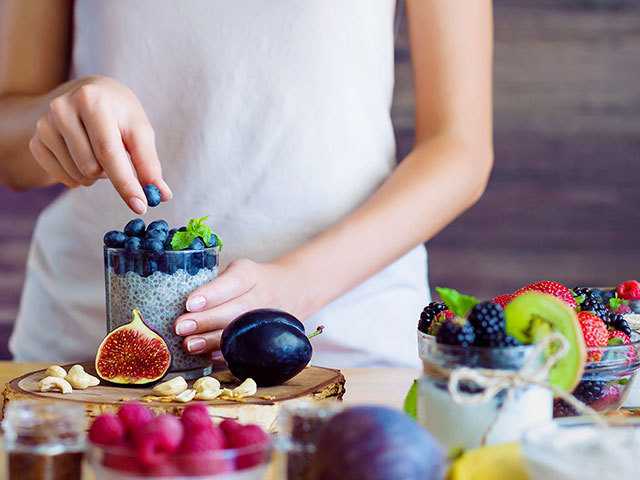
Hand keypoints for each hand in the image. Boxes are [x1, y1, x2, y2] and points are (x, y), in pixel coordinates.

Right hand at [29, 76, 170, 212]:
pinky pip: (62, 178)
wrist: (89, 94)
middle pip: (92, 168)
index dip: (126, 183)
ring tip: (98, 152)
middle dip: (111, 173)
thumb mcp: (139, 131)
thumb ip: (149, 163)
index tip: (141, 206)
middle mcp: (62, 109)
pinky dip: (79, 177)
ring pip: (78, 176)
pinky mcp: (35, 140)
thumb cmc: (120, 115)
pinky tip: (82, 157)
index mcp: (92, 101)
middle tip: (116, 155)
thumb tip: (162, 195)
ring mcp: (44, 125)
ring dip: (96, 175)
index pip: (109, 152)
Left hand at [174, 259, 303, 354]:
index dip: (211, 293)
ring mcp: (267, 320)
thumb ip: (214, 283)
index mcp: (251, 275)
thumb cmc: (253, 281)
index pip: (233, 282)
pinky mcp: (267, 338)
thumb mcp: (239, 271)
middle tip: (179, 327)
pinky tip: (208, 355)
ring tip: (189, 344)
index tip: (190, 303)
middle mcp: (262, 297)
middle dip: (206, 320)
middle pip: (235, 310)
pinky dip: (226, 353)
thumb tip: (170, 300)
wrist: (293, 289)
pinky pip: (246, 349)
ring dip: (212, 340)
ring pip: (240, 332)